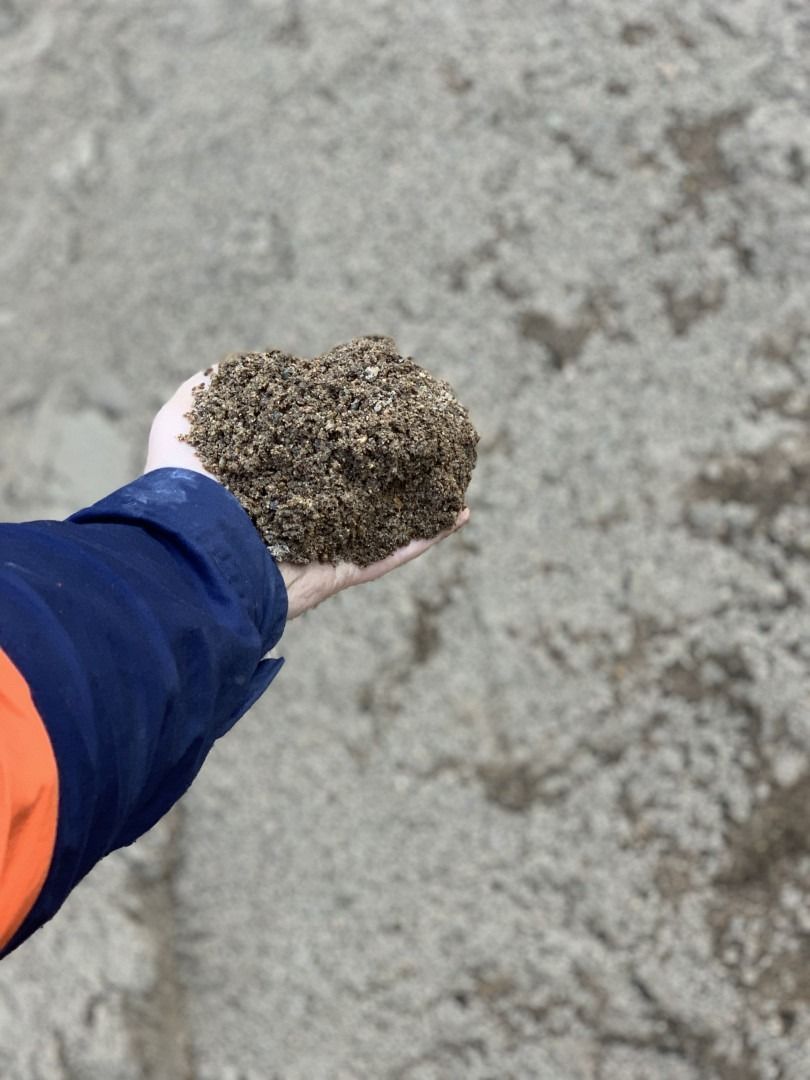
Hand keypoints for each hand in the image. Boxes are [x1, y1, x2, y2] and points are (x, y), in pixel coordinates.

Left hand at [145, 367, 469, 618]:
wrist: (187, 557)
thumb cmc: (181, 493)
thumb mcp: (179, 426)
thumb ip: (204, 394)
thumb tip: (231, 367)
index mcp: (269, 475)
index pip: (317, 445)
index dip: (347, 422)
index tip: (376, 396)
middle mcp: (299, 508)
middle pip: (357, 479)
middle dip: (392, 458)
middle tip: (423, 432)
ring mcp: (322, 542)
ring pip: (383, 516)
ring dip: (420, 495)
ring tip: (453, 469)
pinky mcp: (337, 573)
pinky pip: (388, 556)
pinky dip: (425, 538)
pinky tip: (457, 513)